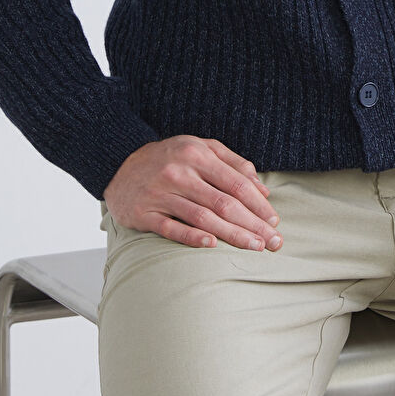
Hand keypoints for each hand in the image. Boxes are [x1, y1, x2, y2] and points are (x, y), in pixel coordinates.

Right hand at [102, 134, 283, 252]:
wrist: (120, 163)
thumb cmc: (170, 157)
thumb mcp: (201, 148)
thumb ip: (233, 164)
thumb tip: (262, 190)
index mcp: (197, 154)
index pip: (235, 183)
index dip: (258, 204)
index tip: (274, 221)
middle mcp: (180, 173)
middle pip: (223, 203)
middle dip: (252, 224)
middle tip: (273, 242)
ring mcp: (160, 194)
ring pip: (202, 218)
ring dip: (232, 235)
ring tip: (254, 247)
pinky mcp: (143, 214)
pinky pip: (171, 229)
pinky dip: (192, 237)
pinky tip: (212, 245)